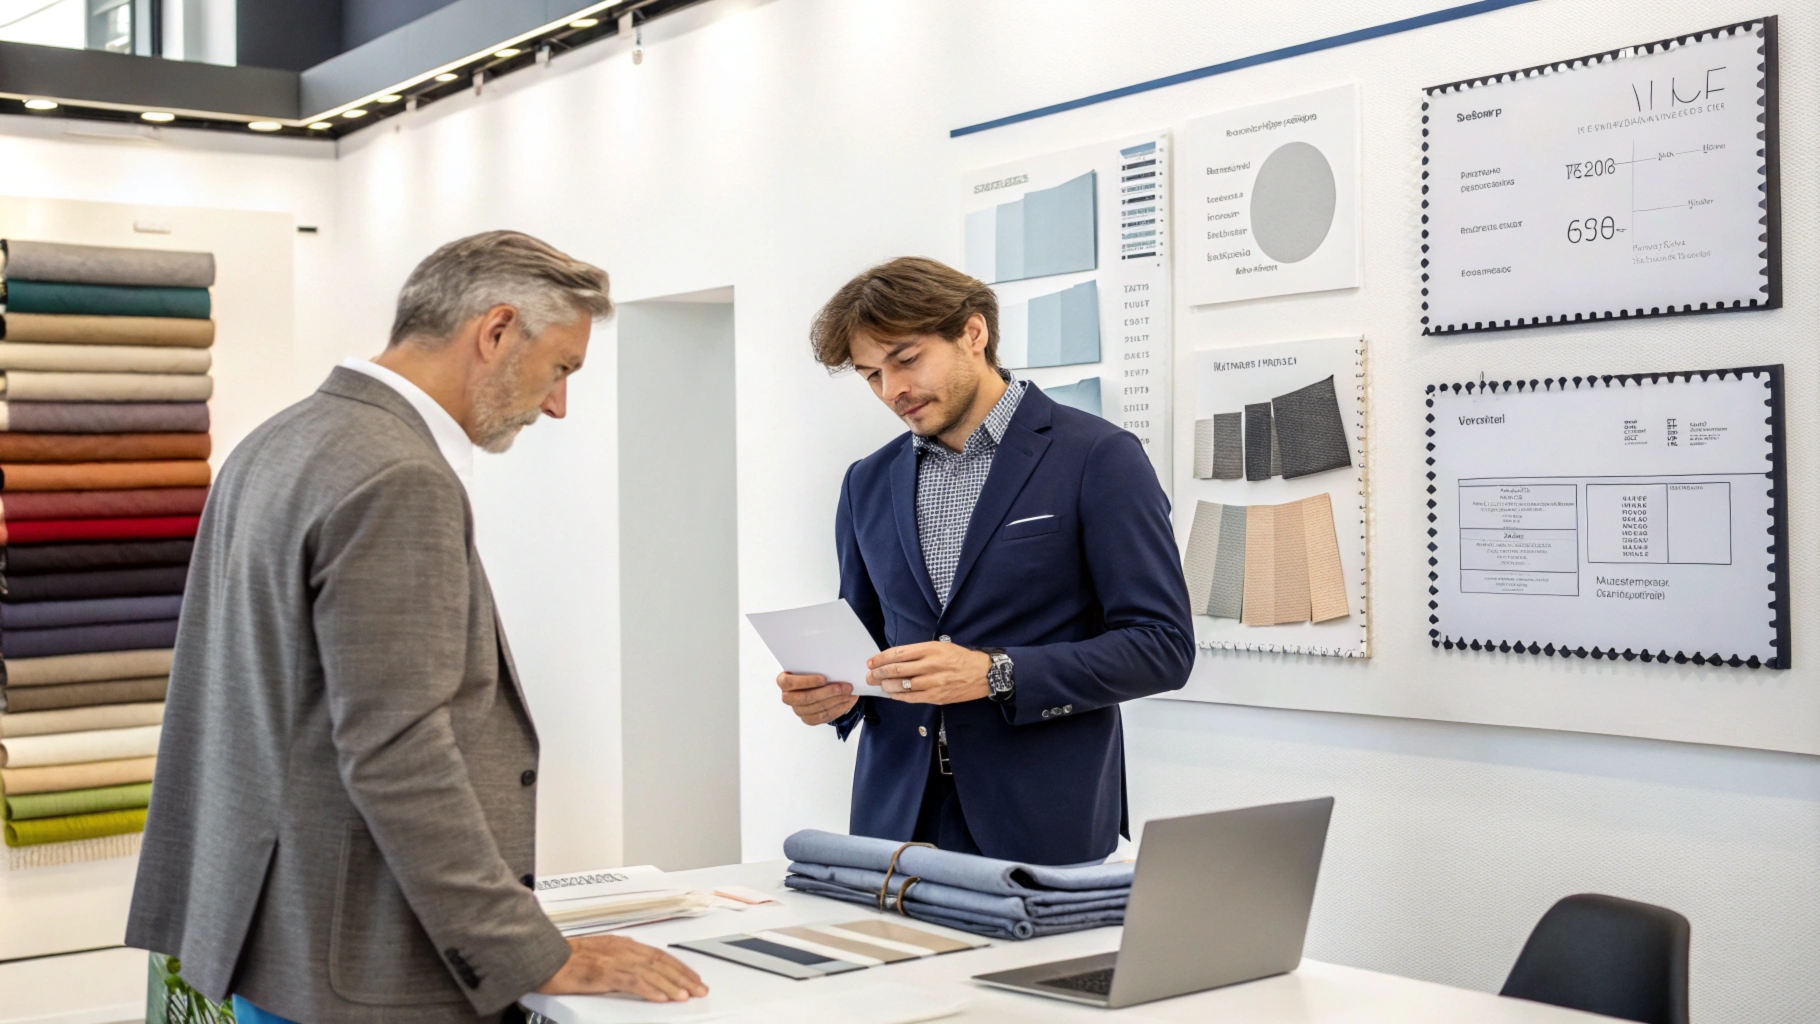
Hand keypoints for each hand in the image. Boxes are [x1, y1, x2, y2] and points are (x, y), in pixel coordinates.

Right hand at [536, 934, 707, 1001]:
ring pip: (650, 972)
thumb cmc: (567, 958)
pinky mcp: (603, 973)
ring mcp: (613, 960)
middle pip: (660, 963)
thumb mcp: (601, 955)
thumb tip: (641, 972)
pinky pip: (631, 981)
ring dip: (671, 984)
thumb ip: (622, 961)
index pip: (659, 956)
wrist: (544, 957)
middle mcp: (622, 949)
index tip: (693, 977)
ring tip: (686, 995)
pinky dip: (649, 989)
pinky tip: (661, 997)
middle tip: (699, 988)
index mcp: (623, 945)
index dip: (679, 967)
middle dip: (683, 976)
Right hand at [777, 671, 857, 725]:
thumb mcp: (812, 663)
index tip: (824, 678)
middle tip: (846, 687)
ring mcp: (797, 709)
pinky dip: (837, 710)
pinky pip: (822, 717)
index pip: (789, 683)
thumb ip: (816, 663)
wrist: (818, 682)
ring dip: (836, 701)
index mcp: (784, 681)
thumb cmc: (814, 671)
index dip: (807, 681)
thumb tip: (832, 662)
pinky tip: (847, 702)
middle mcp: (788, 697)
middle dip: (828, 692)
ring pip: (816, 709)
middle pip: (805, 698)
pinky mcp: (808, 718)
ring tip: (849, 693)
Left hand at [867, 642, 990, 704]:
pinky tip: (893, 695)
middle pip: (896, 670)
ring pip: (901, 685)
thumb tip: (895, 660)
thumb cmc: (960, 658)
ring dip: (886, 686)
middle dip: (878, 673)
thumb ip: (918, 652)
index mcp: (930, 649)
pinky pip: (912, 698)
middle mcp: (930, 665)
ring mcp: (933, 682)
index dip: (881, 658)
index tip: (871, 662)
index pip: (898, 653)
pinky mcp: (936, 696)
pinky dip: (899, 697)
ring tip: (880, 685)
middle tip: (870, 676)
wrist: (983, 673)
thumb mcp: (940, 646)